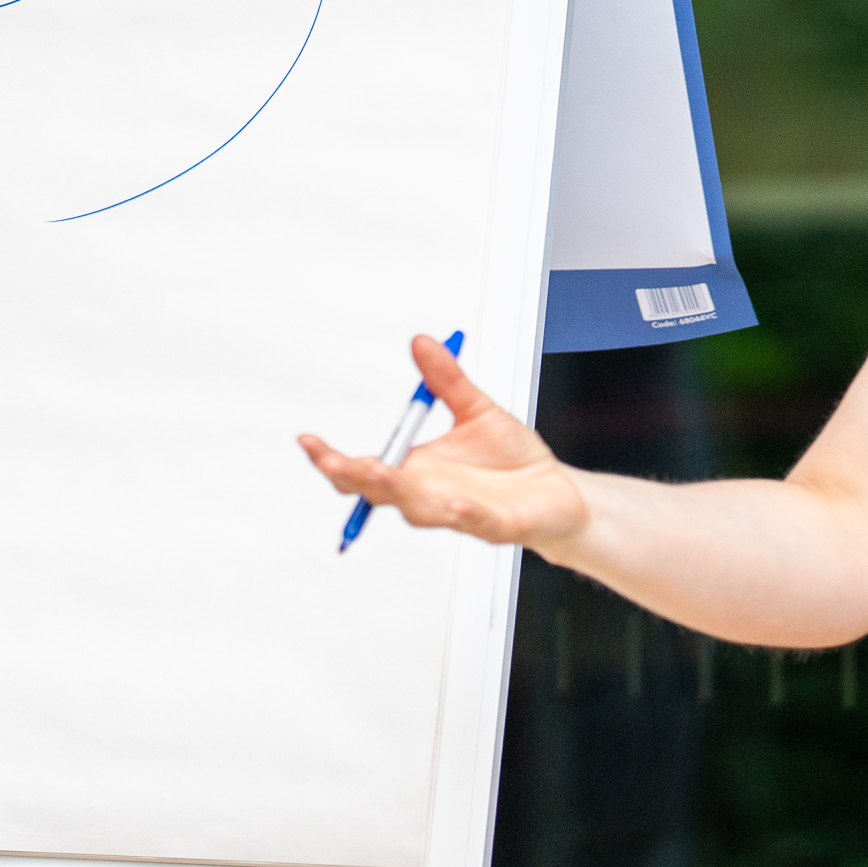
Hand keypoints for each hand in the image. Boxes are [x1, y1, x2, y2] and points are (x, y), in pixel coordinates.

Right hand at [301, 334, 593, 557]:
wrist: (558, 492)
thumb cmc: (514, 460)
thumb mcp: (477, 410)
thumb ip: (447, 380)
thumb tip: (421, 341)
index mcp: (419, 470)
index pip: (366, 469)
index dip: (334, 460)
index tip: (308, 442)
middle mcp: (431, 494)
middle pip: (381, 492)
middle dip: (355, 477)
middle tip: (335, 463)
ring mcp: (460, 512)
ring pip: (420, 509)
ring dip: (400, 492)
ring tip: (382, 472)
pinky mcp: (496, 525)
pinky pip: (476, 522)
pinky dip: (464, 514)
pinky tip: (456, 504)